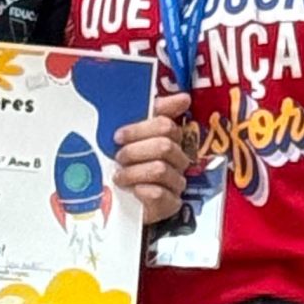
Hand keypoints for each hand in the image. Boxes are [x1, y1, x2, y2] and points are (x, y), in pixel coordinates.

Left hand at [112, 95, 194, 225]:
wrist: (119, 205)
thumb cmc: (127, 167)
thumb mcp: (132, 137)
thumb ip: (153, 114)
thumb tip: (184, 98)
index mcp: (170, 139)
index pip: (165, 125)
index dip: (139, 129)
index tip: (119, 136)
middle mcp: (177, 159)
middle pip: (164, 146)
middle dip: (135, 151)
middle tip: (119, 158)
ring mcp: (175, 182)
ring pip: (160, 169)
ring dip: (134, 172)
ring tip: (120, 177)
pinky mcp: (170, 204)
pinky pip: (158, 194)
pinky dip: (141, 190)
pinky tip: (132, 191)